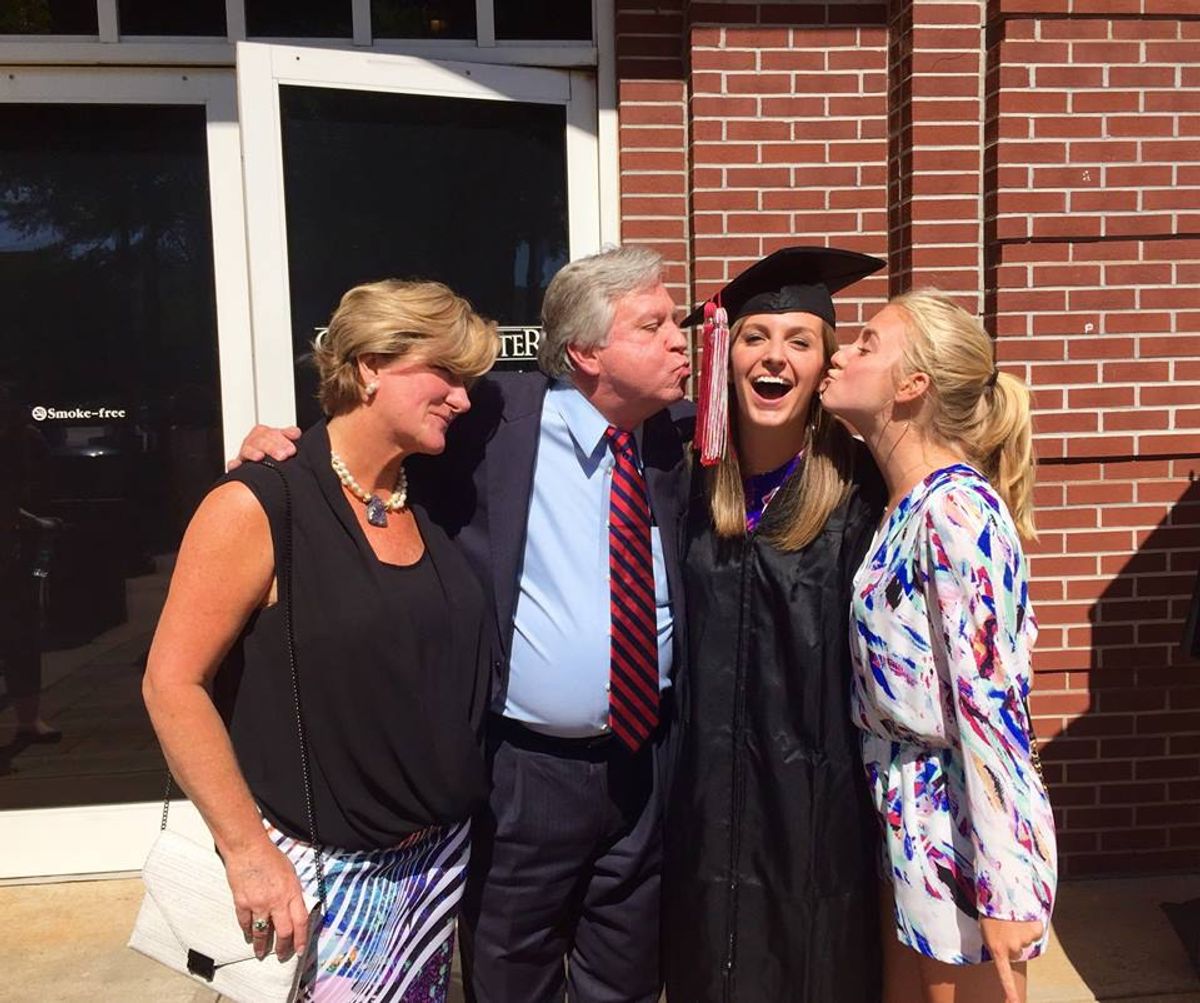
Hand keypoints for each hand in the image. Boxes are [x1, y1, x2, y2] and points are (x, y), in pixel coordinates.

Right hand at [224, 838, 311, 961]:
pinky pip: (246, 924)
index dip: (301, 938)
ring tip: (261, 953)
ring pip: (262, 933)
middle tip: (282, 955)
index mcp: (292, 892)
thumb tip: (294, 908)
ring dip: (262, 946)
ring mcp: (259, 903)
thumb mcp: (290, 873)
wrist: (248, 848)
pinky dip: (248, 932)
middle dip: (283, 947)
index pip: (301, 921)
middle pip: (284, 931)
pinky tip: (249, 936)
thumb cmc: (270, 857)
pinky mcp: (242, 903)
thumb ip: (293, 892)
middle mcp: (277, 901)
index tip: (299, 949)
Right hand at [227, 424, 300, 469]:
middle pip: (260, 441)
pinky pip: (234, 463)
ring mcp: (245, 452)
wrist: (262, 462)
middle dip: (271, 447)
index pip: (271, 433)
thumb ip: (289, 434)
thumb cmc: (273, 448)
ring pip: (247, 449)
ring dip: (253, 452)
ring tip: (260, 457)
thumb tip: (296, 433)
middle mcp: (253, 441)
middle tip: (283, 456)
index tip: (291, 450)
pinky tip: (236, 465)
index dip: (281, 441)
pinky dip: (234, 464)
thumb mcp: (282, 439)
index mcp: (263, 433)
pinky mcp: (238, 464)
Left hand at [980, 916, 1043, 1002]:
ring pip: (1026, 941)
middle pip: (1016, 952)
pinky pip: (1035, 932)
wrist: (999, 892)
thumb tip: (1005, 951)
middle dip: (1012, 942)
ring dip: (1020, 931)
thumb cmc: (990, 911)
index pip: (1004, 976)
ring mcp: (1024, 940)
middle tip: (1004, 927)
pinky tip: (1022, 917)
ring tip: (1011, 919)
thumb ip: (996, 944)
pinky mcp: (1035, 930)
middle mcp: (1012, 948)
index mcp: (997, 949)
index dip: (1010, 991)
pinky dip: (1031, 925)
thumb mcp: (986, 931)